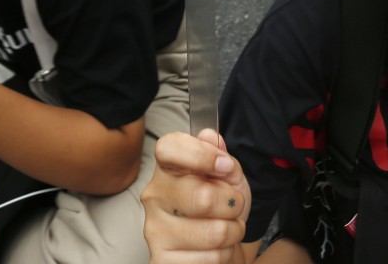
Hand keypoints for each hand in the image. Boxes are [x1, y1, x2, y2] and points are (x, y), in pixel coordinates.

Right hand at [141, 129, 249, 263]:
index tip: (225, 166)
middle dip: (232, 204)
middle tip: (232, 205)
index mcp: (168, 168)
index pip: (168, 148)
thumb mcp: (229, 176)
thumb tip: (210, 136)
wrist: (218, 244)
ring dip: (232, 232)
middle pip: (203, 197)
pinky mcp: (161, 260)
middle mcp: (155, 195)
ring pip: (213, 232)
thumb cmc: (220, 205)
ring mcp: (155, 229)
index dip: (202, 155)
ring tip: (225, 228)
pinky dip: (222, 255)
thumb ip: (221, 155)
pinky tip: (213, 249)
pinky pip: (209, 259)